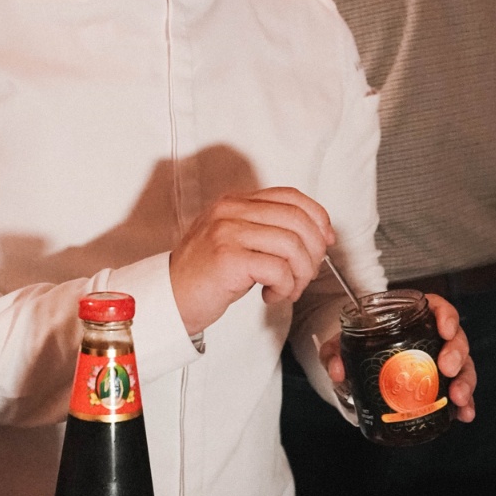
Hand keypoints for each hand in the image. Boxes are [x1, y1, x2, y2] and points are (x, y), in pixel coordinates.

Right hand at [172, 188, 333, 335]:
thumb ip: (270, 231)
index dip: (318, 218)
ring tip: (288, 289)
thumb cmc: (207, 276)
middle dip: (314, 252)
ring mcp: (227, 232)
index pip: (292, 197)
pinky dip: (285, 286)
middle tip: (306, 274)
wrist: (169, 299)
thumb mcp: (238, 242)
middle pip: (298, 220)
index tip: (327, 240)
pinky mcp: (227, 258)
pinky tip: (271, 295)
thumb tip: (320, 235)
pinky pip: (278, 268)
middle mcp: (230, 212)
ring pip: (292, 245)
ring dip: (300, 274)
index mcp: (236, 203)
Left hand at [319, 293, 478, 422]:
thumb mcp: (341, 345)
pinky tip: (464, 415)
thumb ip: (334, 352)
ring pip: (463, 366)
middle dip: (457, 354)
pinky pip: (458, 392)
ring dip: (465, 382)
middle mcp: (432, 338)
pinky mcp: (440, 385)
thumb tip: (338, 371)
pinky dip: (464, 405)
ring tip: (459, 399)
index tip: (445, 331)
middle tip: (447, 369)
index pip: (438, 309)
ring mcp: (439, 362)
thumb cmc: (356, 347)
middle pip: (456, 339)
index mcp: (414, 318)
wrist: (358, 368)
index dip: (447, 317)